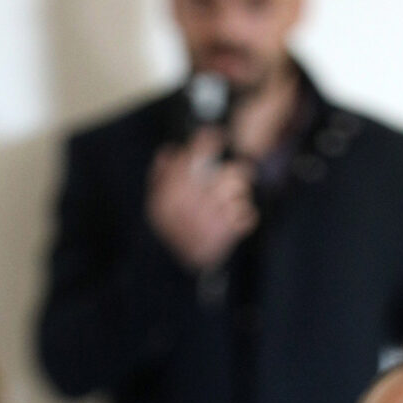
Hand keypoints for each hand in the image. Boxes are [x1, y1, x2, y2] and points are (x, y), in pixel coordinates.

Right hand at [146, 129, 257, 271]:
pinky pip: (248, 215)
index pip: (199, 151)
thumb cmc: (164, 228)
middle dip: (236, 172)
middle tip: (236, 175)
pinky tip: (234, 219)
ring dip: (239, 195)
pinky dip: (245, 216)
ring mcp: (214, 216)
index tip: (218, 136)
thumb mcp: (155, 199)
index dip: (212, 139)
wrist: (169, 265)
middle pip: (232, 172)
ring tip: (231, 201)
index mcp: (177, 186)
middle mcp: (197, 198)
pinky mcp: (227, 233)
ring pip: (241, 192)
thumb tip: (172, 152)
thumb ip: (162, 173)